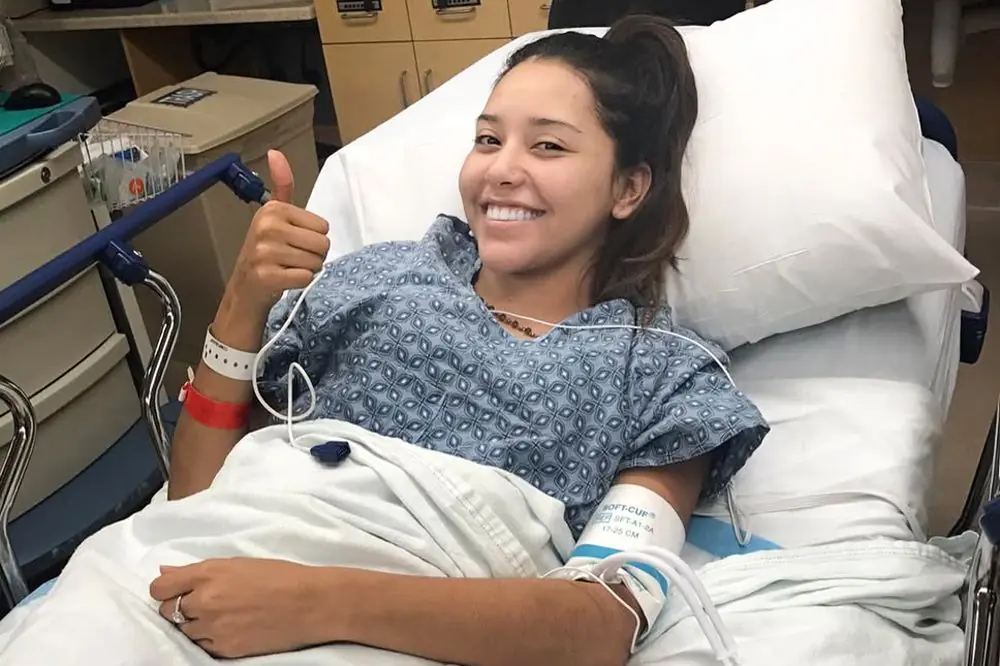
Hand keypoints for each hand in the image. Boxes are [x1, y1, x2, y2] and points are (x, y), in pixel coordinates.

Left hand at [150, 557, 327, 658]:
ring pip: (183, 631)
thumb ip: (197, 571)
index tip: (176, 591)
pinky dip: (210, 639)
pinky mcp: (224, 649)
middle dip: (179, 607)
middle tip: (204, 603)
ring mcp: (213, 628)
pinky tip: (231, 628)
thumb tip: (165, 572)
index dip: (165, 590)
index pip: (160, 588)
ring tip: (222, 616)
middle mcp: (205, 601)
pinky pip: (202, 646)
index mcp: (208, 574)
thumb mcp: (237, 563)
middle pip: (166, 611)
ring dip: (194, 624)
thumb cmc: (280, 576)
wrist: (311, 603)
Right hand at [224, 150, 330, 317]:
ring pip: (316, 262)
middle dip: (313, 255)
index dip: (313, 237)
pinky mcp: (266, 276)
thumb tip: (275, 152)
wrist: (246, 286)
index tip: (292, 240)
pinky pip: (306, 277)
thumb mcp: (275, 214)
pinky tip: (284, 278)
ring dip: (307, 269)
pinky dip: (300, 282)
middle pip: (323, 245)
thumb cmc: (267, 249)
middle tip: (292, 257)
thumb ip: (282, 186)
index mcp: (273, 210)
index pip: (323, 227)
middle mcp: (267, 227)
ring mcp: (264, 252)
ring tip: (287, 267)